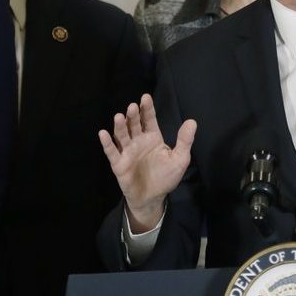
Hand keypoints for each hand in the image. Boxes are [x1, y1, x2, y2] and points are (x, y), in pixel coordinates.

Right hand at [98, 94, 196, 231]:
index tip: (145, 97)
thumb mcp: (180, 159)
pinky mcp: (119, 163)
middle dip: (133, 115)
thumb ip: (184, 141)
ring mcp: (127, 151)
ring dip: (120, 126)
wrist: (152, 197)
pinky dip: (107, 143)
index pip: (149, 119)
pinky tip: (103, 133)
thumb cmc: (166, 177)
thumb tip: (192, 121)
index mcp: (153, 137)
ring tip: (119, 116)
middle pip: (134, 125)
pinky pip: (112, 152)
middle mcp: (138, 141)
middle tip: (133, 106)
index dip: (147, 109)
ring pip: (122, 135)